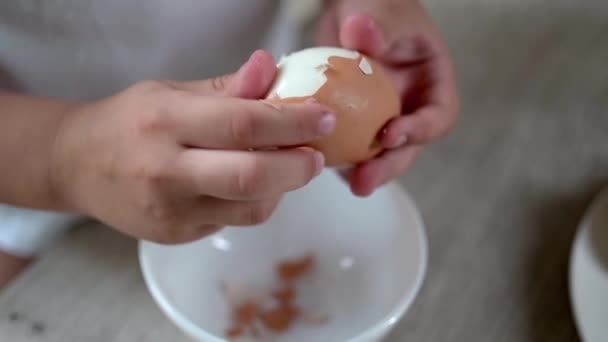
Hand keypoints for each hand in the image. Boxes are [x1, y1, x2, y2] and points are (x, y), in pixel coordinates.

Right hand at [50, 51, 335, 243]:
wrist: (76, 166)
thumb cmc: (129, 121)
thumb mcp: (173, 93)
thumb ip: (227, 89)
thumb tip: (272, 68)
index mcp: (165, 122)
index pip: (243, 123)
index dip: (293, 122)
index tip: (324, 118)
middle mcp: (166, 170)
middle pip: (252, 177)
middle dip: (298, 167)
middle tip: (318, 155)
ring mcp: (171, 211)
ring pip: (251, 208)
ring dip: (283, 188)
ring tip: (287, 166)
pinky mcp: (176, 236)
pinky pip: (234, 221)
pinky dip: (255, 202)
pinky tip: (252, 184)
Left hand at [317, 0, 458, 195]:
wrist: (351, 12)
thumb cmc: (375, 5)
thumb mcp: (381, 8)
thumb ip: (378, 23)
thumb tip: (363, 35)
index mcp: (432, 83)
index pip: (439, 115)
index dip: (420, 131)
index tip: (390, 133)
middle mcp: (410, 106)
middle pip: (409, 146)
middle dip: (388, 166)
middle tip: (363, 181)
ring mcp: (382, 117)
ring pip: (377, 153)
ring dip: (361, 170)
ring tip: (342, 182)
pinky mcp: (354, 122)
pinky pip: (347, 143)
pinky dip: (334, 154)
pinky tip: (314, 161)